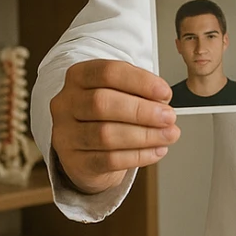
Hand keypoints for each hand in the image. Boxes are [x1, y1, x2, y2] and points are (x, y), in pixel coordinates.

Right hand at [49, 59, 180, 193]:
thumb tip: (163, 102)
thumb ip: (139, 92)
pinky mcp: (75, 162)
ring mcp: (66, 134)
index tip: (165, 93)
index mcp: (78, 77)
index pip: (107, 73)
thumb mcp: (119, 93)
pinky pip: (109, 160)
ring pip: (105, 135)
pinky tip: (156, 150)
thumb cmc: (107, 115)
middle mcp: (66, 104)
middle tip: (169, 117)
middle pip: (102, 103)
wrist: (85, 149)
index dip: (140, 82)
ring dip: (145, 136)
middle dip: (142, 111)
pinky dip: (138, 156)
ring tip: (168, 135)